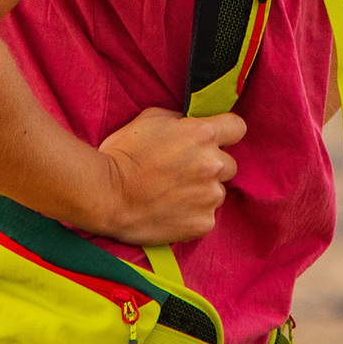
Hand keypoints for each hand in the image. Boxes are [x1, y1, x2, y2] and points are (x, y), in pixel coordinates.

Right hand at [88, 107, 244, 244]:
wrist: (104, 195)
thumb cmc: (121, 154)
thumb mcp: (149, 120)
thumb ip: (178, 120)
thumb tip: (189, 124)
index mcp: (203, 134)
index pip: (238, 127)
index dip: (226, 133)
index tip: (214, 139)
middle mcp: (212, 164)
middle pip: (229, 163)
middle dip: (211, 166)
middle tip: (184, 172)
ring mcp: (210, 196)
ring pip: (217, 192)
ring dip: (202, 192)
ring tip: (173, 195)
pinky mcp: (203, 223)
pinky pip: (206, 216)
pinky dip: (193, 215)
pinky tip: (171, 212)